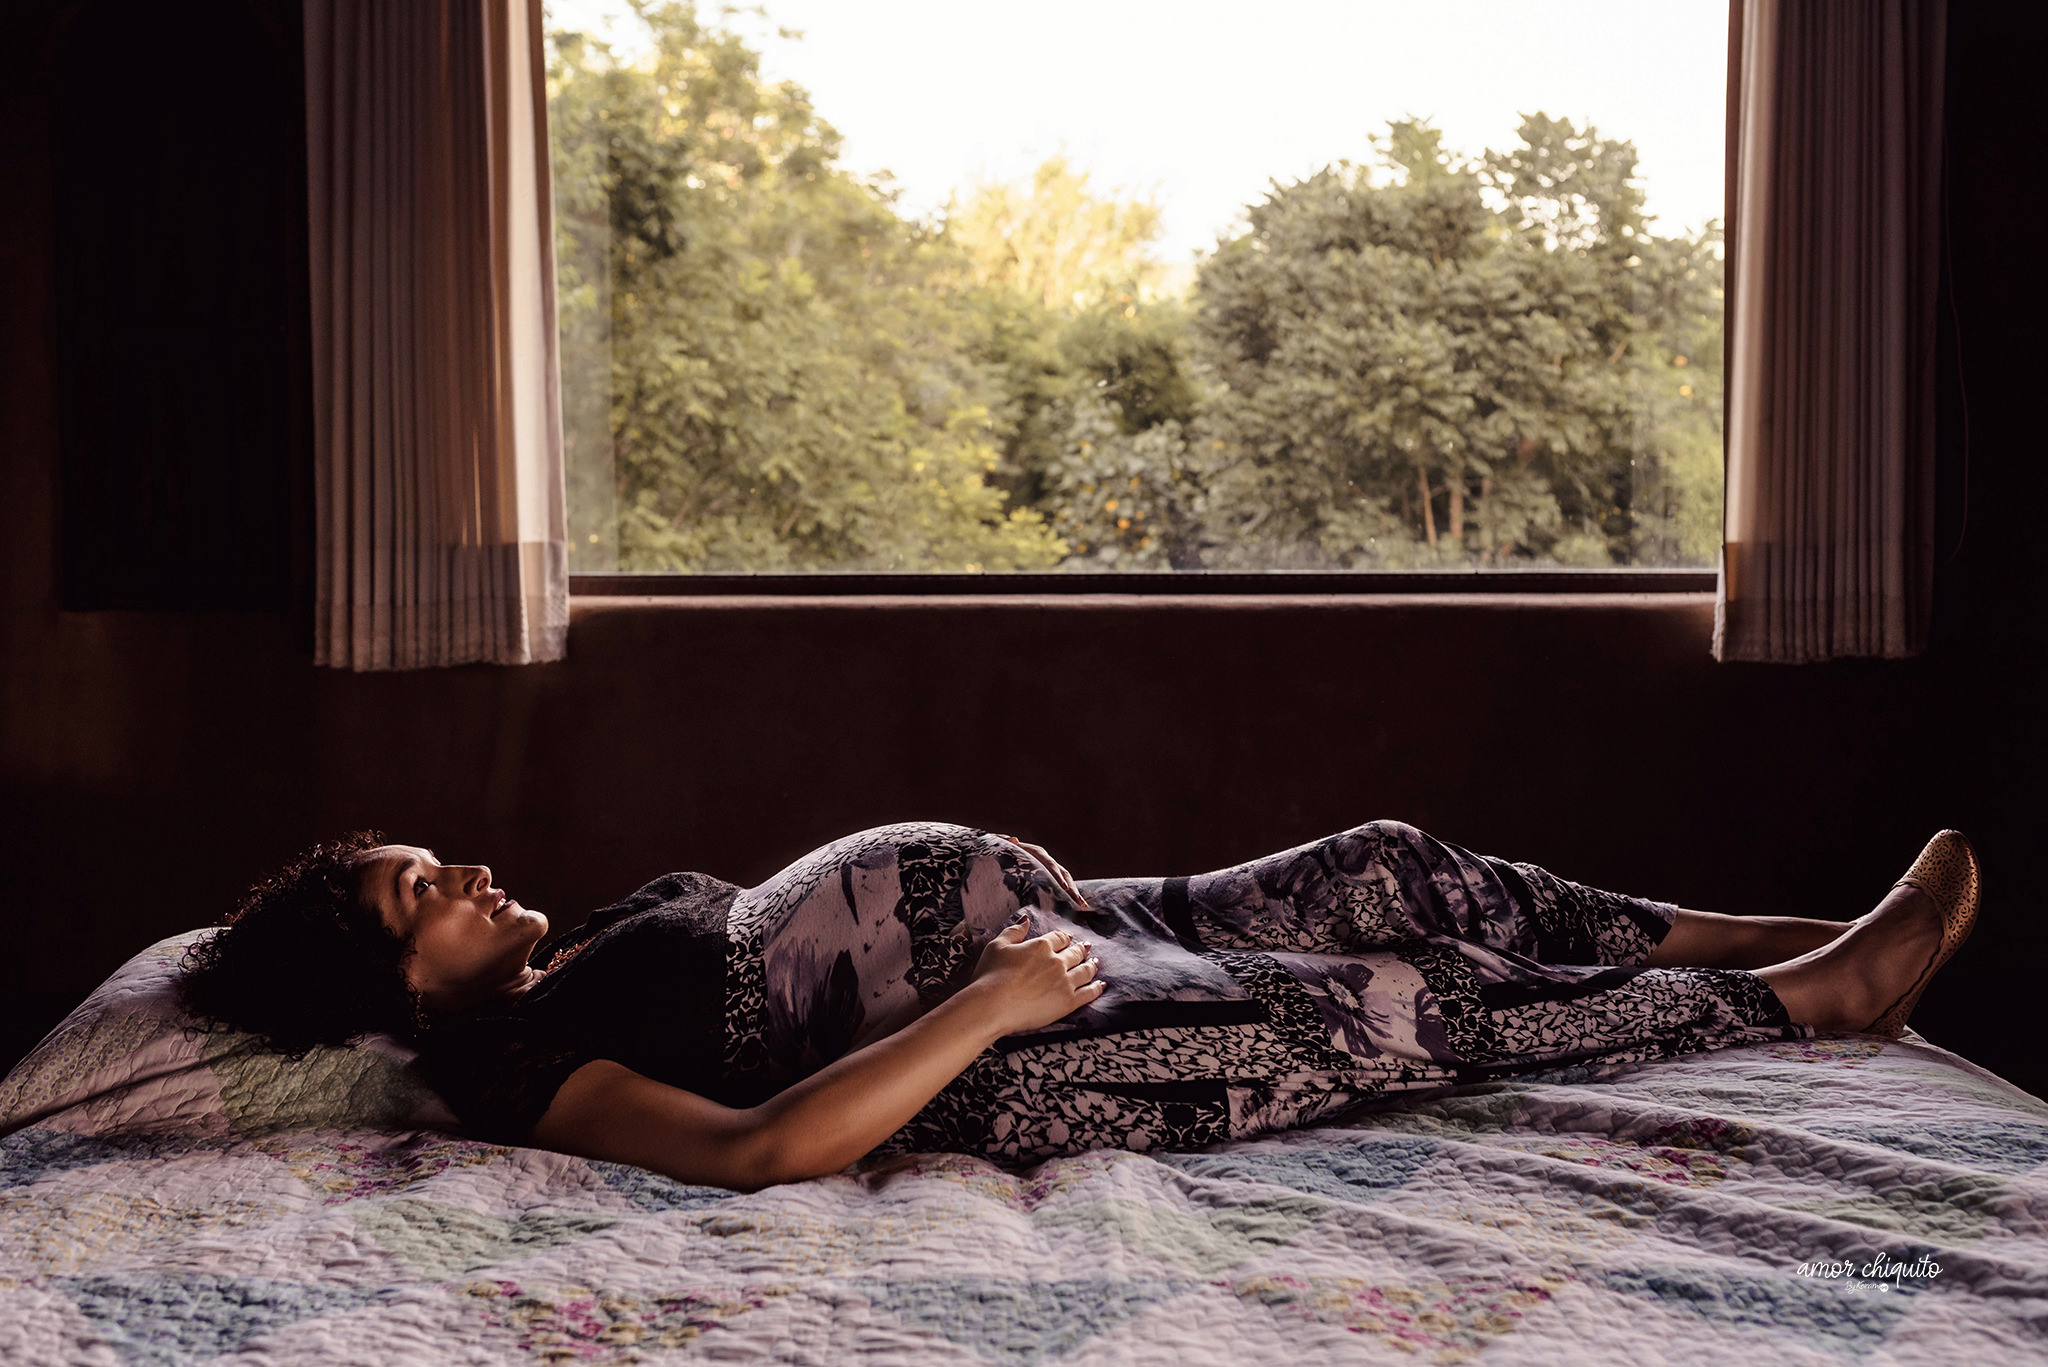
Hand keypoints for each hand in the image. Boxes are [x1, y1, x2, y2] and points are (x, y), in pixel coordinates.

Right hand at [966, 920, 1104, 1035]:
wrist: (992, 1006)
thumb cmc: (990, 976)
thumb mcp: (997, 946)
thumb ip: (1013, 931)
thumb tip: (1026, 919)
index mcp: (1040, 946)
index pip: (1059, 938)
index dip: (1065, 938)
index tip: (1068, 938)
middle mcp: (1056, 962)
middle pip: (1075, 953)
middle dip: (1081, 950)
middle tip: (1087, 948)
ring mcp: (1064, 982)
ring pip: (1085, 971)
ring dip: (1091, 966)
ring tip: (1095, 963)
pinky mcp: (1067, 1002)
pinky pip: (1088, 993)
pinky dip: (1096, 988)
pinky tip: (1101, 985)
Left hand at [993, 833, 1090, 909]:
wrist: (1000, 852)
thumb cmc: (1000, 849)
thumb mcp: (1000, 845)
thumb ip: (1005, 842)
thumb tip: (1014, 839)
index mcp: (1036, 853)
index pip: (1050, 864)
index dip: (1058, 875)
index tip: (1065, 888)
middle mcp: (1045, 860)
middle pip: (1063, 873)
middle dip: (1071, 888)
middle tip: (1079, 902)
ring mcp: (1048, 869)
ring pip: (1065, 880)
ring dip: (1073, 892)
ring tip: (1082, 906)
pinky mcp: (1046, 877)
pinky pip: (1059, 885)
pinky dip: (1067, 895)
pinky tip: (1074, 907)